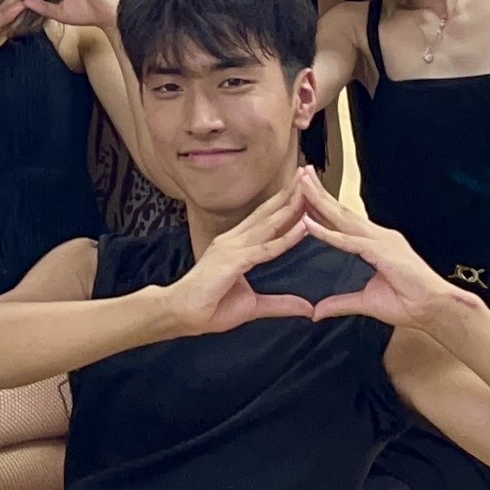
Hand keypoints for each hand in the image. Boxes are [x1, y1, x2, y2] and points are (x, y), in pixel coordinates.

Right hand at [154, 183, 316, 337]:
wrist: (181, 315)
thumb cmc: (210, 307)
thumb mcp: (254, 306)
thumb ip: (281, 304)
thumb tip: (308, 309)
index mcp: (235, 245)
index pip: (264, 220)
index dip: (283, 204)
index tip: (302, 190)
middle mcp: (233, 240)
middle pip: (267, 214)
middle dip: (288, 194)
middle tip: (307, 174)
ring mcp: (231, 248)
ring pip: (268, 225)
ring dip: (290, 207)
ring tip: (309, 190)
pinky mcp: (232, 261)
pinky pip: (265, 249)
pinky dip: (286, 239)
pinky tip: (303, 227)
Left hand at [296, 169, 472, 330]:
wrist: (434, 308)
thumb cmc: (408, 302)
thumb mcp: (365, 302)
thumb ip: (340, 303)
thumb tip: (316, 311)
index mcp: (375, 243)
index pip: (343, 222)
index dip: (323, 208)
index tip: (305, 194)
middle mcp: (377, 236)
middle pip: (342, 212)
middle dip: (320, 193)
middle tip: (300, 173)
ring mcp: (381, 240)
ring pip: (343, 219)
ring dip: (320, 202)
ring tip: (302, 185)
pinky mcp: (383, 251)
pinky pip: (349, 241)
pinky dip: (327, 233)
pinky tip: (308, 224)